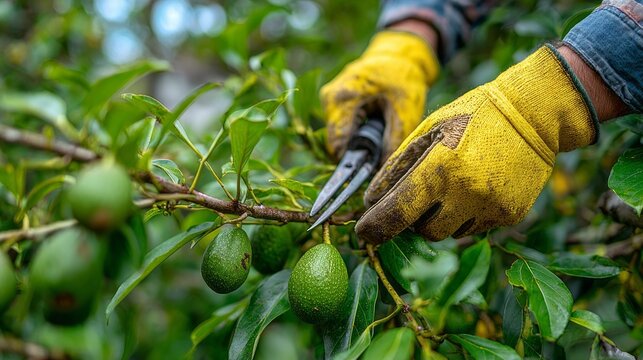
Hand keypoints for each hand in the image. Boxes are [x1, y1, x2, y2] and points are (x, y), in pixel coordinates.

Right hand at [320, 31, 439, 160]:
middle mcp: (330, 98)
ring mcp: (328, 97)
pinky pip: (340, 124)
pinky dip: (354, 128)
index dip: (352, 161)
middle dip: (356, 149)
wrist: (399, 53)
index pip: (337, 144)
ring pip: (337, 134)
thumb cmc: (403, 78)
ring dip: (356, 138)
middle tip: (380, 144)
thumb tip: (383, 172)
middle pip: (336, 141)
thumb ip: (393, 142)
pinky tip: (371, 119)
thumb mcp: (405, 111)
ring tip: (378, 126)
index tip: (370, 166)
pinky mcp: (332, 99)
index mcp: (343, 99)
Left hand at [355, 46, 598, 243]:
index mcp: (441, 166)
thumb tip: (371, 200)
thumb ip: (397, 166)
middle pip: (424, 230)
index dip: (376, 227)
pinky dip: (466, 215)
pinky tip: (476, 187)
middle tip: (421, 195)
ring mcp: (491, 207)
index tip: (364, 233)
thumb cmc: (473, 116)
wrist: (533, 115)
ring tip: (453, 185)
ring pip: (450, 234)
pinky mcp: (510, 215)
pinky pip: (475, 228)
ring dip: (441, 218)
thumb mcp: (429, 130)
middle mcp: (467, 193)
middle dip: (415, 218)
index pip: (398, 212)